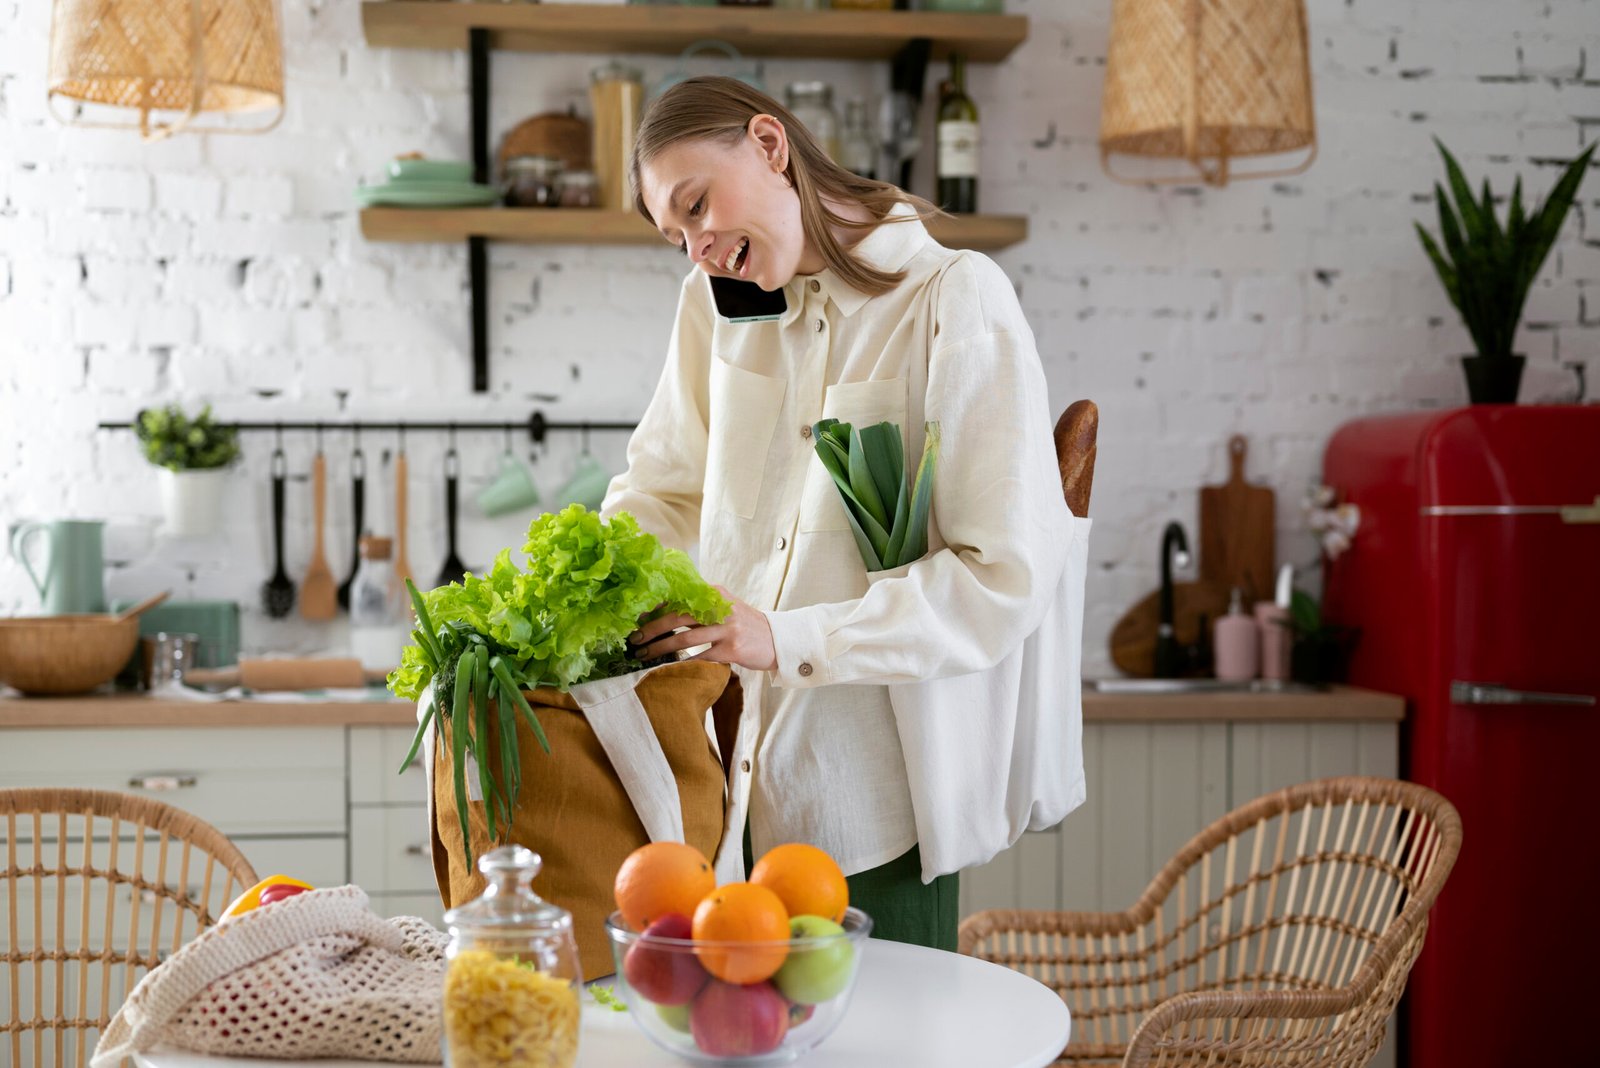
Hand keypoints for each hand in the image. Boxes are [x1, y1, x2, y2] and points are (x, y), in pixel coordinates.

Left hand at [629, 586, 776, 671]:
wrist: (777, 640)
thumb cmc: (744, 626)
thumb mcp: (725, 608)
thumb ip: (700, 607)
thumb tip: (662, 611)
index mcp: (715, 594)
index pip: (679, 596)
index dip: (655, 606)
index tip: (636, 616)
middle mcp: (720, 608)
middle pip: (677, 616)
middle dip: (652, 628)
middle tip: (635, 639)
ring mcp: (727, 628)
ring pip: (685, 638)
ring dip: (661, 648)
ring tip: (645, 656)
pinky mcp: (732, 649)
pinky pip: (700, 657)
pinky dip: (681, 663)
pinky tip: (667, 668)